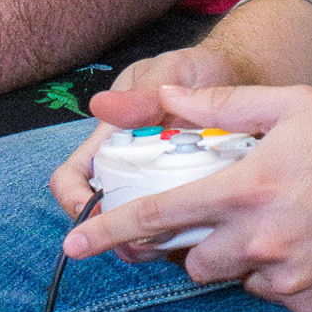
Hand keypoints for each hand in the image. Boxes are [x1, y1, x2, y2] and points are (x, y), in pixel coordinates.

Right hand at [50, 43, 248, 219]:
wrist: (239, 77)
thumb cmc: (198, 70)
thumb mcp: (172, 71)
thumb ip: (142, 93)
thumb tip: (99, 105)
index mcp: (111, 138)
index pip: (72, 177)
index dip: (74, 200)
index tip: (99, 214)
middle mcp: (127, 166)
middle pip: (105, 215)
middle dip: (120, 233)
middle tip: (151, 237)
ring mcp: (155, 184)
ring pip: (139, 230)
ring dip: (153, 241)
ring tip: (181, 236)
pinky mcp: (184, 197)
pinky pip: (176, 228)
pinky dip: (185, 235)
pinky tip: (207, 230)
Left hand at [63, 83, 311, 311]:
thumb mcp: (294, 105)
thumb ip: (225, 107)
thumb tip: (170, 98)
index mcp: (249, 188)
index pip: (161, 215)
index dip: (110, 230)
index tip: (73, 243)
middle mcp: (261, 240)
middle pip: (191, 259)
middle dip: (194, 241)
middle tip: (227, 212)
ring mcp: (288, 279)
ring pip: (232, 278)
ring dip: (238, 256)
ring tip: (279, 220)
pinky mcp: (311, 305)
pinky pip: (272, 296)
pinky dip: (278, 274)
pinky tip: (309, 241)